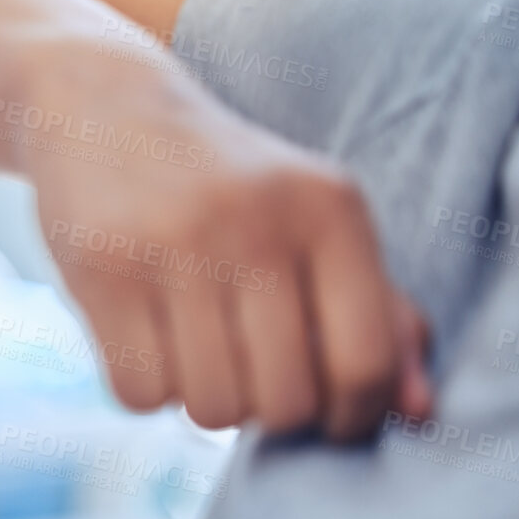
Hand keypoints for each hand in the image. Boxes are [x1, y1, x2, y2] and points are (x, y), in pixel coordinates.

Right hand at [15, 38, 432, 440]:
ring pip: (211, 407)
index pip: (365, 363)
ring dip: (201, 399)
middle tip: (245, 371)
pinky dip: (142, 387)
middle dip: (266, 410)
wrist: (102, 102)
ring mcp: (172, 243)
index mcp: (329, 208)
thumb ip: (377, 311)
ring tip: (192, 349)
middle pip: (286, 400)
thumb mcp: (311, 221)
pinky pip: (139, 392)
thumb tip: (417, 412)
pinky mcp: (101, 267)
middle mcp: (255, 221)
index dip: (352, 415)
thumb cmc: (225, 183)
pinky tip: (143, 338)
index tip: (327, 411)